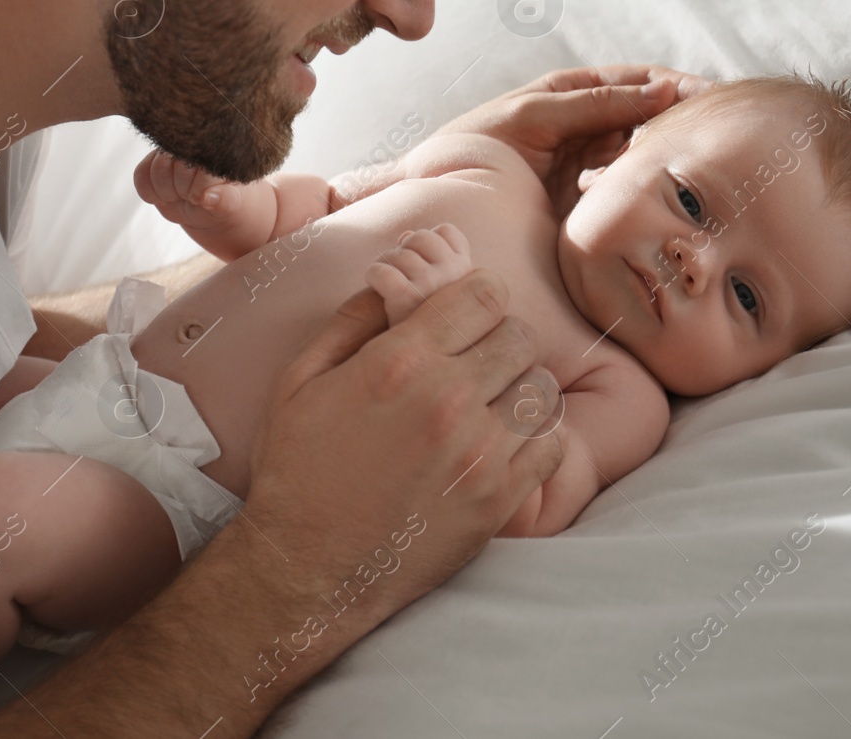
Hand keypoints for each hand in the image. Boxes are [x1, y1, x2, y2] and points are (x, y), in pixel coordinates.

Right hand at [133, 148, 251, 236]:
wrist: (209, 210)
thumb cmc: (224, 203)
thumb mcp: (231, 205)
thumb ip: (224, 201)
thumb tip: (208, 197)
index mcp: (216, 147)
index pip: (195, 162)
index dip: (195, 187)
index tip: (202, 199)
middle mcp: (193, 142)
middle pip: (173, 163)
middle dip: (180, 189)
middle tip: (192, 198)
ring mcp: (171, 151)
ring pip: (155, 168)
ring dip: (165, 192)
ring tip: (180, 198)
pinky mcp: (153, 161)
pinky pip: (141, 174)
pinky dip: (149, 193)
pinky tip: (164, 198)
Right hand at [241, 270, 564, 626]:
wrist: (308, 568)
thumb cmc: (298, 471)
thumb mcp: (300, 380)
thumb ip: (350, 321)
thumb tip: (391, 281)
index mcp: (400, 361)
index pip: (485, 293)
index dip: (478, 296)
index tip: (465, 316)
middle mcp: (448, 400)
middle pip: (520, 335)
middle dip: (499, 340)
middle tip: (475, 363)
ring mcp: (480, 453)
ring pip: (542, 388)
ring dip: (519, 388)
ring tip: (490, 406)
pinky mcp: (498, 499)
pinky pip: (552, 445)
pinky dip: (537, 438)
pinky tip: (504, 444)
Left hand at [366, 224, 472, 325]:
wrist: (418, 371)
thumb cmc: (433, 331)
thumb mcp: (444, 294)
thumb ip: (432, 260)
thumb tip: (405, 235)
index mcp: (469, 275)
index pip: (448, 233)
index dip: (430, 241)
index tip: (422, 264)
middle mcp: (456, 278)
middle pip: (422, 237)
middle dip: (405, 250)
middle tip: (399, 273)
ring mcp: (434, 288)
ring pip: (401, 253)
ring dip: (386, 263)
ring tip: (385, 285)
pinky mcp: (407, 301)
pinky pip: (384, 272)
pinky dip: (374, 274)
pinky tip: (375, 286)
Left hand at [438, 64, 711, 216]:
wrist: (441, 199)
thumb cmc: (476, 146)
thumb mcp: (535, 114)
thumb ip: (595, 104)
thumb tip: (661, 91)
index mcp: (573, 91)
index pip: (639, 81)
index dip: (678, 87)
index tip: (713, 99)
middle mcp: (586, 124)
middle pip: (648, 117)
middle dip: (681, 124)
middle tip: (718, 138)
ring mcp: (588, 163)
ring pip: (641, 155)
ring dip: (666, 160)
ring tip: (697, 168)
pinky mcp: (584, 201)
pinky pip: (624, 190)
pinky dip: (644, 192)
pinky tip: (662, 198)